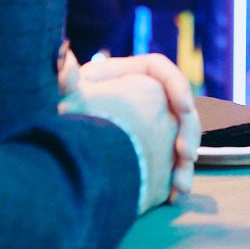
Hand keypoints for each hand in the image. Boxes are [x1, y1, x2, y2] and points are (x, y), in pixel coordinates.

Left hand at [63, 70, 179, 211]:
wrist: (61, 163)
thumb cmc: (63, 125)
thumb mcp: (65, 103)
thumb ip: (65, 81)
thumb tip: (62, 55)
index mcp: (124, 77)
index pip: (159, 70)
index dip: (177, 86)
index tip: (184, 108)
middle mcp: (141, 97)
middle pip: (178, 106)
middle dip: (188, 131)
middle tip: (185, 154)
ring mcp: (150, 125)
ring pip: (181, 136)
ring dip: (186, 160)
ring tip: (180, 184)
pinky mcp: (153, 152)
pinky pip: (174, 160)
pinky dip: (178, 176)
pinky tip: (175, 193)